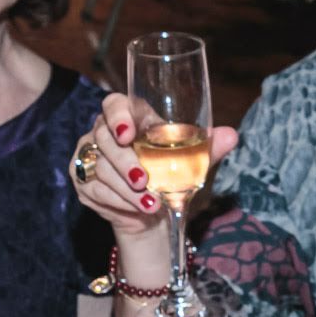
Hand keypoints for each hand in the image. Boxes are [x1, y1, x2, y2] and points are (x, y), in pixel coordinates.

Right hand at [71, 93, 239, 236]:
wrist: (155, 212)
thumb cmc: (172, 177)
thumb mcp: (192, 164)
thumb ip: (208, 149)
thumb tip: (231, 135)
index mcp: (130, 119)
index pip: (114, 104)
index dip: (118, 115)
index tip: (128, 134)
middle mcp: (104, 133)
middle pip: (104, 138)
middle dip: (126, 162)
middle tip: (145, 180)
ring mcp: (90, 157)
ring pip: (101, 168)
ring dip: (127, 188)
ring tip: (151, 202)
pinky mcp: (84, 183)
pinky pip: (96, 189)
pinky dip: (120, 201)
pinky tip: (138, 208)